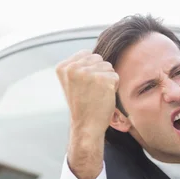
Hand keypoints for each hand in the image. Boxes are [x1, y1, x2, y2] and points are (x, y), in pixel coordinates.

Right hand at [56, 50, 118, 178]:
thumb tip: (92, 53)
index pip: (86, 54)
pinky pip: (116, 76)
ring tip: (98, 94)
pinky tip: (104, 97)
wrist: (87, 126)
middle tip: (92, 91)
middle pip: (98, 59)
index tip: (85, 85)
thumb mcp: (72, 82)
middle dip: (99, 73)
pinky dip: (114, 86)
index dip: (91, 69)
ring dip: (107, 80)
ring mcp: (88, 73)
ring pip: (108, 67)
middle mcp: (74, 68)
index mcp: (63, 67)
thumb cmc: (82, 105)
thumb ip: (78, 66)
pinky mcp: (103, 79)